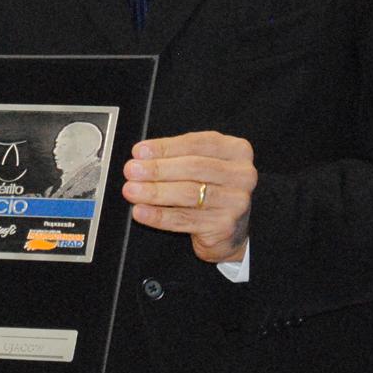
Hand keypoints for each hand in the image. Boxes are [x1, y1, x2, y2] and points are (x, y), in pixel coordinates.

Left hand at [121, 130, 256, 263]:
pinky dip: (159, 215)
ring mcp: (235, 202)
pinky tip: (142, 212)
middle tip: (132, 171)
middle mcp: (241, 175)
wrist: (230, 229)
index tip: (140, 151)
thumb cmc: (211, 188)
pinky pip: (184, 219)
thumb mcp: (201, 163)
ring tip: (131, 190)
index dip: (165, 147)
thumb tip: (142, 155)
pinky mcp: (224, 226)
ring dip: (154, 192)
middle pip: (193, 168)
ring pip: (188, 194)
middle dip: (157, 169)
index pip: (196, 143)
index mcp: (236, 151)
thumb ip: (176, 155)